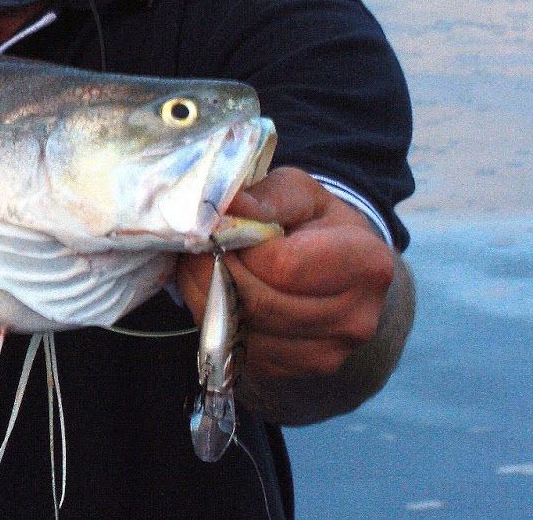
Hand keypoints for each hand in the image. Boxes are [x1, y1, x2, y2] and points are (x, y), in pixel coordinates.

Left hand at [179, 167, 397, 385]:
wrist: (336, 273)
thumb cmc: (315, 224)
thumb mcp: (299, 194)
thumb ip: (267, 199)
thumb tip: (226, 207)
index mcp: (367, 265)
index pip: (283, 266)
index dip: (242, 244)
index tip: (224, 225)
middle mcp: (356, 319)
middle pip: (259, 302)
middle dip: (214, 268)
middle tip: (198, 243)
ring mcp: (327, 354)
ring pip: (241, 327)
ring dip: (206, 292)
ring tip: (204, 262)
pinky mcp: (293, 371)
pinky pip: (235, 346)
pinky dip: (212, 316)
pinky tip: (216, 289)